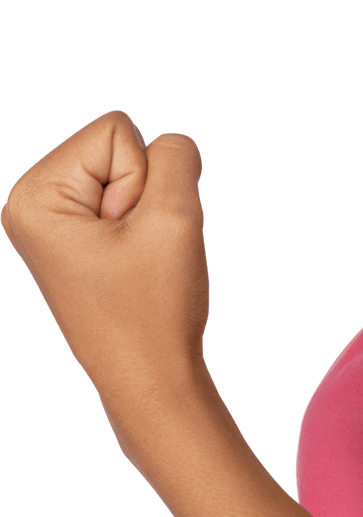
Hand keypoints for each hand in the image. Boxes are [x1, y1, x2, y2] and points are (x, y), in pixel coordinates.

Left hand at [1, 110, 208, 402]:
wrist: (152, 383)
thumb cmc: (155, 311)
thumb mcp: (174, 220)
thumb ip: (177, 159)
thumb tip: (175, 147)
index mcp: (35, 195)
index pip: (118, 133)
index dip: (145, 182)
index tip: (136, 240)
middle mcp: (32, 205)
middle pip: (119, 153)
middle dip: (146, 200)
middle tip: (139, 259)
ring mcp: (54, 228)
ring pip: (130, 183)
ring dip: (151, 221)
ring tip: (140, 269)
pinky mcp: (78, 248)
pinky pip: (128, 211)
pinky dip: (147, 237)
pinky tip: (139, 275)